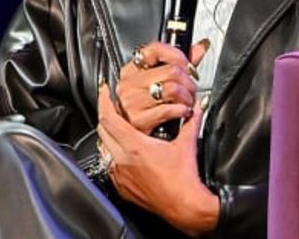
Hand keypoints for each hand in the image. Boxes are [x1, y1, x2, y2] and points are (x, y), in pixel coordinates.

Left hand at [97, 85, 218, 235]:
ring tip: (119, 128)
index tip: (105, 92)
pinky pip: (111, 166)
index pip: (109, 118)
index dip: (104, 101)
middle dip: (106, 116)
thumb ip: (191, 121)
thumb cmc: (184, 180)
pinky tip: (125, 153)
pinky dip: (114, 155)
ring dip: (109, 136)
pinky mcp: (122, 187)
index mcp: (135, 146)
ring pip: (105, 149)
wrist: (184, 206)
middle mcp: (122, 160)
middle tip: (112, 107)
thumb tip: (196, 107)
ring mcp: (120, 175)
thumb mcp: (187, 144)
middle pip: (102, 131)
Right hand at [114, 40, 208, 134]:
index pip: (155, 49)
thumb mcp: (159, 83)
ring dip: (187, 98)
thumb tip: (200, 47)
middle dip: (189, 82)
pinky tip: (183, 112)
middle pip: (171, 71)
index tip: (189, 65)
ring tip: (187, 102)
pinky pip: (169, 109)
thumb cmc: (147, 109)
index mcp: (131, 70)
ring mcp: (131, 102)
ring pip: (173, 89)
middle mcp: (128, 84)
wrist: (133, 140)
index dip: (178, 55)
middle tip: (191, 90)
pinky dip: (183, 111)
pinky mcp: (139, 120)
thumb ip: (180, 63)